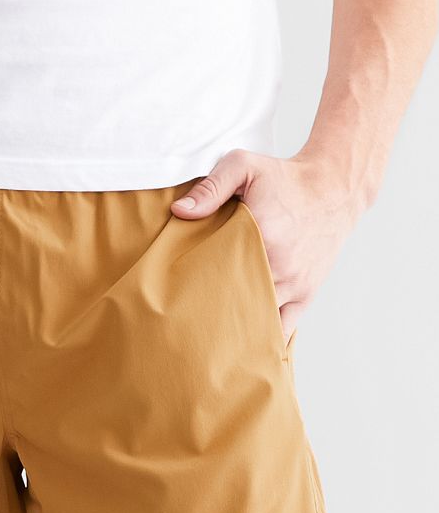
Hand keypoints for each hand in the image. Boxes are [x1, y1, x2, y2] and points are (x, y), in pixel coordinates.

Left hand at [170, 150, 362, 340]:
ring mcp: (295, 283)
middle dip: (212, 312)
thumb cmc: (284, 177)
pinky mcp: (307, 293)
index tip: (177, 295)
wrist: (335, 188)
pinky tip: (243, 346)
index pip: (217, 272)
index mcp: (260, 234)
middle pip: (235, 302)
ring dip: (236, 329)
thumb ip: (211, 186)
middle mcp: (279, 264)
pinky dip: (264, 338)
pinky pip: (284, 328)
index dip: (195, 286)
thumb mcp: (245, 166)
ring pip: (258, 320)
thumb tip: (180, 211)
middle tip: (187, 323)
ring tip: (210, 338)